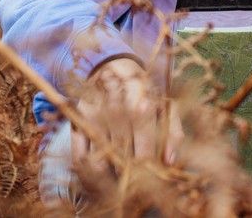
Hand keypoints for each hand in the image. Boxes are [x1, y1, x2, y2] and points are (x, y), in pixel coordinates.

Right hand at [71, 56, 183, 186]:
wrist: (114, 66)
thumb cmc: (146, 91)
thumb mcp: (166, 104)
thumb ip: (173, 132)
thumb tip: (170, 163)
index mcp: (141, 101)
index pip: (143, 145)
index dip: (147, 164)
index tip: (153, 176)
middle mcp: (115, 107)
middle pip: (122, 153)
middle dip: (130, 173)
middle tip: (137, 184)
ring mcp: (93, 113)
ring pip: (99, 158)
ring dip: (109, 176)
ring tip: (121, 183)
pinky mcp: (77, 119)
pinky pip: (79, 154)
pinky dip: (88, 170)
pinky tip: (102, 173)